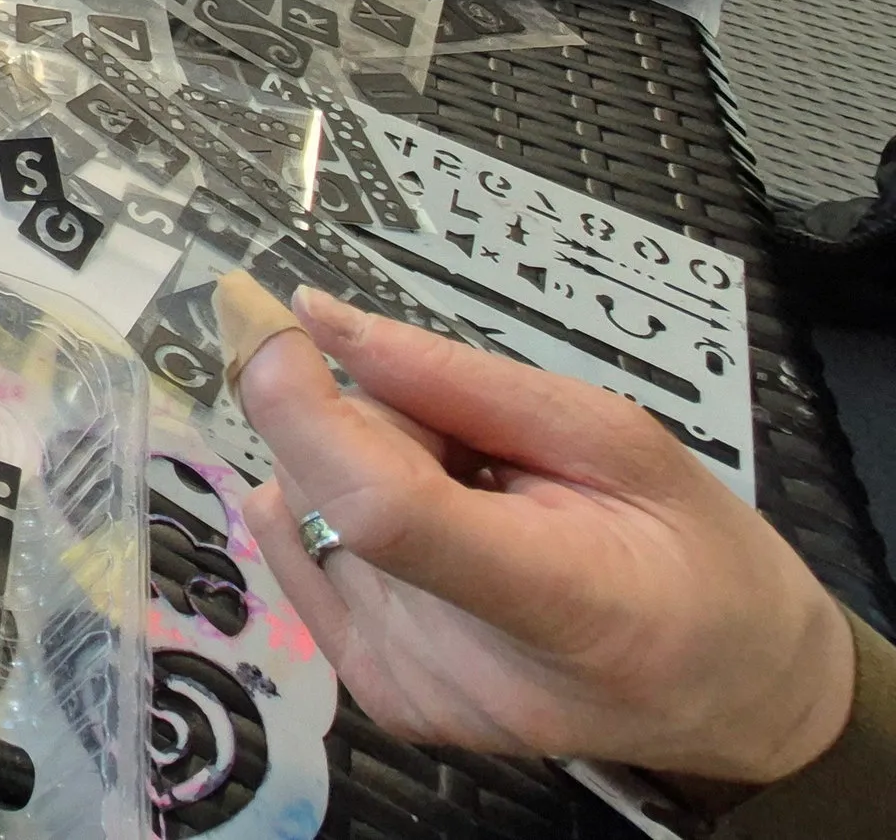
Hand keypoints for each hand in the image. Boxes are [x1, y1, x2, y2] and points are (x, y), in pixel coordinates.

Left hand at [223, 277, 855, 785]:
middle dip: (369, 427)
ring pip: (304, 512)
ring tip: (471, 501)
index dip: (304, 407)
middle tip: (477, 450)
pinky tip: (432, 531)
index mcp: (558, 604)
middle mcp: (463, 669)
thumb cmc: (699, 556)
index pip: (379, 509)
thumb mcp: (617, 437)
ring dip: (359, 473)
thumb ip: (461, 381)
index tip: (282, 328)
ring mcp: (413, 694)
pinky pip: (299, 552)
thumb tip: (318, 319)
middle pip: (332, 494)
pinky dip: (341, 513)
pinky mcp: (380, 700)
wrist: (736, 696)